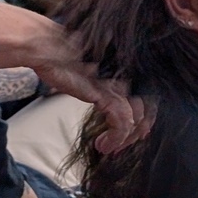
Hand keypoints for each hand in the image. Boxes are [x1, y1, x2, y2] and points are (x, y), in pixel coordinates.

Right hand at [22, 34, 140, 153]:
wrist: (48, 49)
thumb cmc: (63, 59)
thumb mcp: (91, 74)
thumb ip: (105, 86)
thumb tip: (111, 105)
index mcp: (126, 67)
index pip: (149, 95)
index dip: (146, 117)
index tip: (135, 134)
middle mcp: (128, 73)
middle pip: (149, 106)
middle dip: (137, 131)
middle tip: (121, 146)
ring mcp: (119, 82)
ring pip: (138, 117)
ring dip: (124, 139)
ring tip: (109, 148)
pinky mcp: (106, 93)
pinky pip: (122, 122)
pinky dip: (115, 138)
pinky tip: (102, 145)